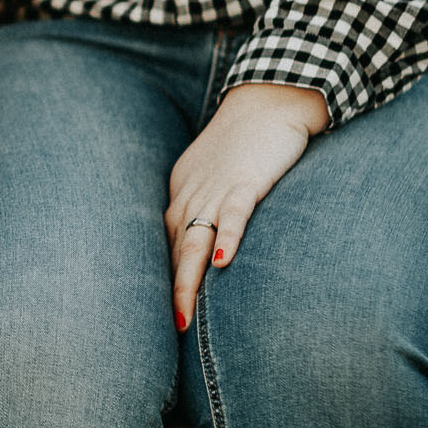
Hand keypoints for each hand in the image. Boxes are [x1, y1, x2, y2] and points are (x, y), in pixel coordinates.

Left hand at [166, 82, 328, 331]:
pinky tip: (224, 263)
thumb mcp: (214, 176)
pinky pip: (234, 214)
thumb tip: (209, 244)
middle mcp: (191, 194)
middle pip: (174, 249)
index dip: (164, 279)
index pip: (165, 244)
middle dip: (171, 291)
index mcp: (182, 194)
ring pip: (196, 240)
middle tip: (170, 328)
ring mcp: (217, 189)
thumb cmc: (243, 141)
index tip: (160, 314)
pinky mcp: (246, 182)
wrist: (267, 99)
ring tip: (184, 314)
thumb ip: (207, 207)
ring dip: (189, 279)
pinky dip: (228, 238)